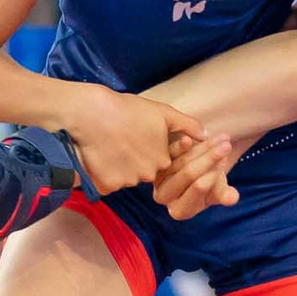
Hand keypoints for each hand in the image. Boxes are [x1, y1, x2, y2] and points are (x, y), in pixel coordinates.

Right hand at [67, 87, 206, 192]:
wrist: (92, 113)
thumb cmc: (127, 110)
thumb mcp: (162, 112)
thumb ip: (187, 125)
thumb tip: (204, 135)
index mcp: (162, 160)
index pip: (157, 163)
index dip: (145, 149)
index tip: (134, 136)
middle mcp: (147, 174)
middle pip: (140, 172)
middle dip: (132, 161)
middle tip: (119, 140)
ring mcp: (126, 181)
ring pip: (122, 178)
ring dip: (116, 167)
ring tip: (106, 145)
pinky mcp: (105, 185)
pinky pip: (104, 184)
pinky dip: (100, 174)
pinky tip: (96, 156)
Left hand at [150, 134, 242, 219]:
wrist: (198, 173)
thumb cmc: (210, 186)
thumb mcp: (218, 192)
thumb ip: (225, 196)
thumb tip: (233, 198)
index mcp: (180, 211)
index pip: (197, 190)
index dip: (212, 174)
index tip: (225, 160)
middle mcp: (164, 198)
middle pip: (188, 174)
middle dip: (210, 158)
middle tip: (226, 146)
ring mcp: (157, 180)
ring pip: (182, 160)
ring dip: (203, 147)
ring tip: (222, 139)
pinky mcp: (155, 164)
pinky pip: (168, 152)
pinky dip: (181, 145)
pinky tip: (192, 137)